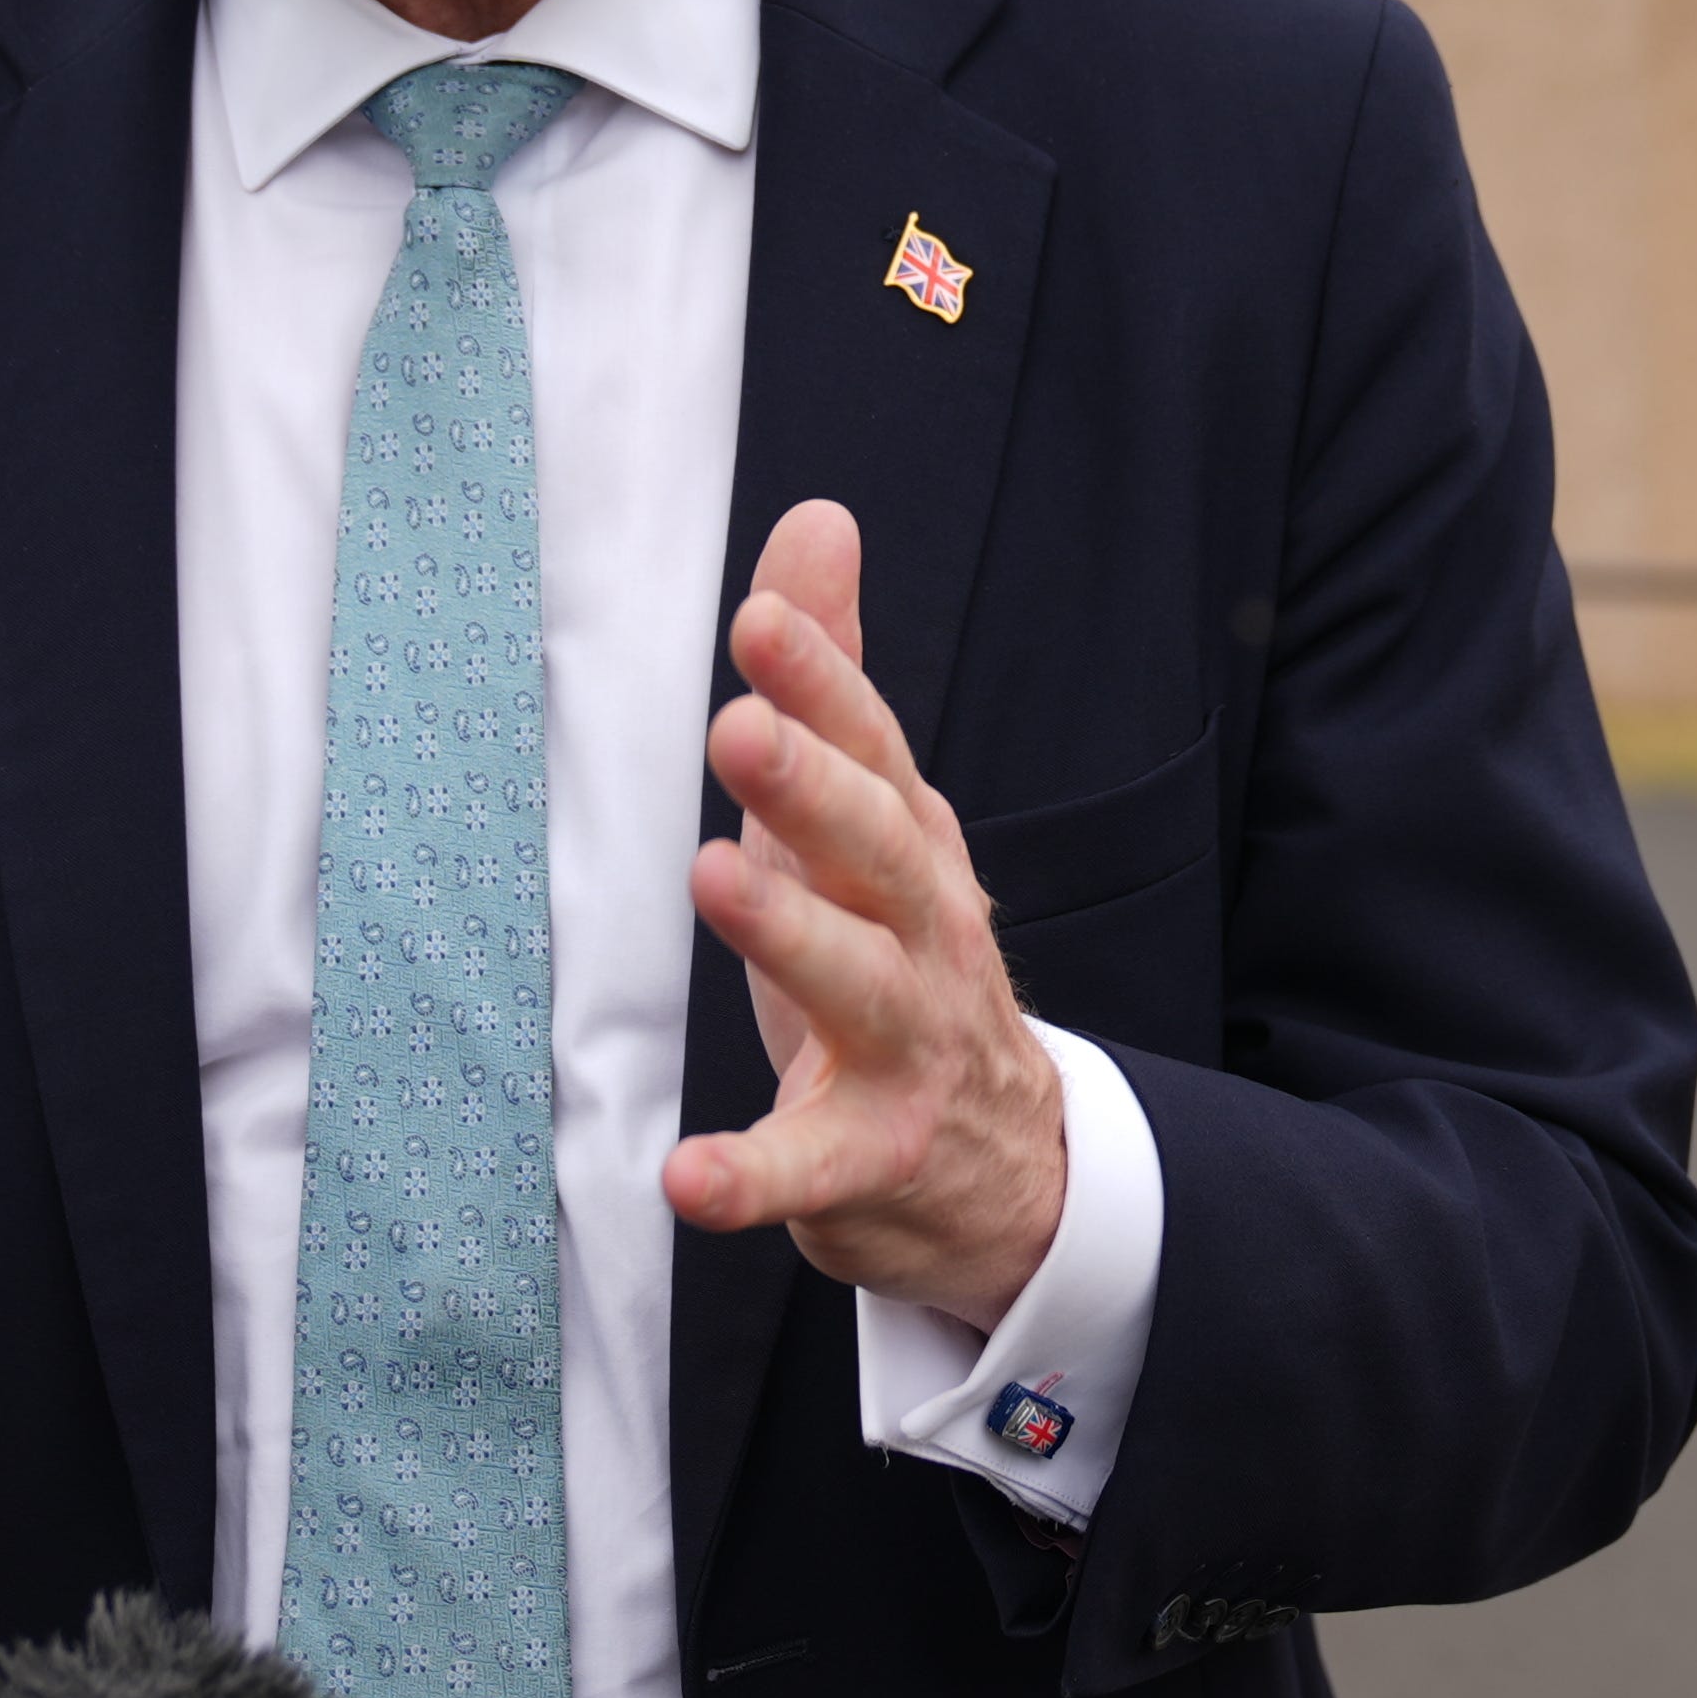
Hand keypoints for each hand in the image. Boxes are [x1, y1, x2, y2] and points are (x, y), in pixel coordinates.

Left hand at [665, 500, 1067, 1325]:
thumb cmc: (901, 962)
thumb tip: (817, 520)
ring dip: (789, 934)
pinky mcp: (875, 1156)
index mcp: (907, 843)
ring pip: (856, 983)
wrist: (1007, 1162)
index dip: (822, 682)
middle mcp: (924, 932)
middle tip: (738, 726)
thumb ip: (834, 681)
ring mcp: (908, 1046)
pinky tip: (689, 1176)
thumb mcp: (867, 818)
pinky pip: (811, 1167)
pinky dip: (753, 1176)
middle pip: (877, 848)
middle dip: (813, 784)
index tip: (760, 619)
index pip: (871, 749)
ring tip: (714, 877)